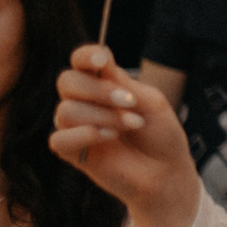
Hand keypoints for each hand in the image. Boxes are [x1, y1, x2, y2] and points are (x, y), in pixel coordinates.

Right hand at [50, 46, 204, 226]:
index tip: (103, 61)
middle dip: (98, 90)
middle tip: (130, 102)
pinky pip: (59, 139)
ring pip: (65, 111)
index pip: (81, 61)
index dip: (86, 55)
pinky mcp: (72, 152)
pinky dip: (85, 135)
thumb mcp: (151, 102)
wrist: (167, 171)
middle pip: (67, 81)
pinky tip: (110, 138)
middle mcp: (85, 102)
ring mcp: (76, 127)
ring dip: (103, 116)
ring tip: (131, 125)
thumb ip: (123, 83)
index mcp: (104, 83)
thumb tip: (100, 64)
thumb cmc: (161, 134)